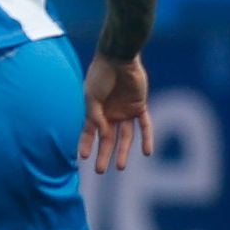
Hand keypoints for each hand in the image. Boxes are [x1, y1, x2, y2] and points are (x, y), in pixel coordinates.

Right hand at [80, 53, 154, 173]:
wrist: (117, 58)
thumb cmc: (100, 75)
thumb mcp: (91, 97)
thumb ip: (95, 116)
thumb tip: (101, 134)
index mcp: (94, 110)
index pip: (88, 132)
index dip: (85, 144)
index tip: (82, 158)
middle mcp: (109, 113)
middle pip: (107, 138)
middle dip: (103, 154)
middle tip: (100, 171)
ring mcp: (124, 111)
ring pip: (125, 136)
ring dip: (123, 151)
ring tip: (119, 168)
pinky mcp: (139, 106)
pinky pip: (144, 125)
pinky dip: (146, 138)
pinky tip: (147, 152)